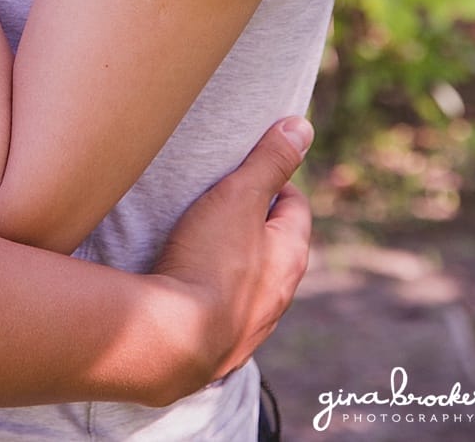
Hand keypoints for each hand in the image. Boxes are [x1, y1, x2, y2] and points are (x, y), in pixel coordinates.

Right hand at [146, 118, 312, 401]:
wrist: (173, 339)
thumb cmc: (210, 260)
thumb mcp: (239, 195)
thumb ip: (270, 160)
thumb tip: (302, 126)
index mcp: (291, 255)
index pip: (295, 206)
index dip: (273, 182)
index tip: (243, 171)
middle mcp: (280, 295)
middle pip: (273, 245)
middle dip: (251, 221)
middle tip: (216, 200)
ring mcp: (252, 326)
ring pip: (250, 281)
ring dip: (231, 260)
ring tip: (195, 239)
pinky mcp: (221, 347)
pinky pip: (222, 310)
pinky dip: (210, 292)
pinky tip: (184, 283)